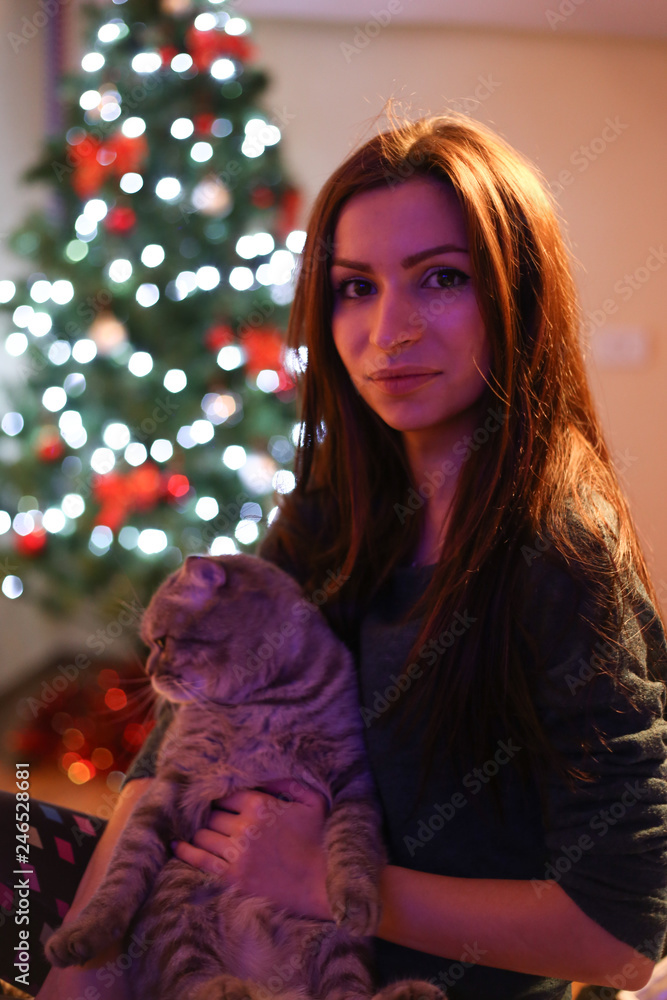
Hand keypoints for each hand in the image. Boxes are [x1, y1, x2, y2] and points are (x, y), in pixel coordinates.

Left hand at [172, 779, 331, 919]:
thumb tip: (262, 773)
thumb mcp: (313, 801)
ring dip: (199, 832)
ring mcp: (236, 854)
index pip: (225, 794)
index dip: (221, 798)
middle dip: (210, 815)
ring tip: (198, 832)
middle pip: (211, 814)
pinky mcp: (232, 878)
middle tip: (207, 818)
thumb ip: (288, 782)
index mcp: (261, 805)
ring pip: (202, 835)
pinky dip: (185, 851)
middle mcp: (245, 827)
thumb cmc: (320, 841)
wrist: (322, 885)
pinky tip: (177, 845)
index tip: (218, 802)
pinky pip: (198, 859)